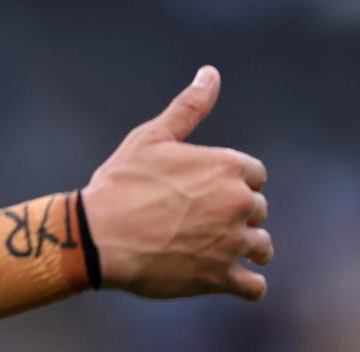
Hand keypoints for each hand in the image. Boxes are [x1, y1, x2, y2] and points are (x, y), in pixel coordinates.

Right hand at [81, 66, 271, 300]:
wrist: (98, 235)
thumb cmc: (120, 183)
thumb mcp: (151, 137)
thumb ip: (189, 107)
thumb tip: (210, 73)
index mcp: (227, 166)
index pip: (254, 175)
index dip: (229, 182)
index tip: (201, 190)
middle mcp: (238, 203)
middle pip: (258, 210)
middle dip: (234, 215)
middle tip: (194, 219)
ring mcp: (233, 243)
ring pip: (261, 248)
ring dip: (242, 249)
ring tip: (207, 248)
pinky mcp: (222, 278)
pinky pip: (255, 287)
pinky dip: (244, 283)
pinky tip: (222, 276)